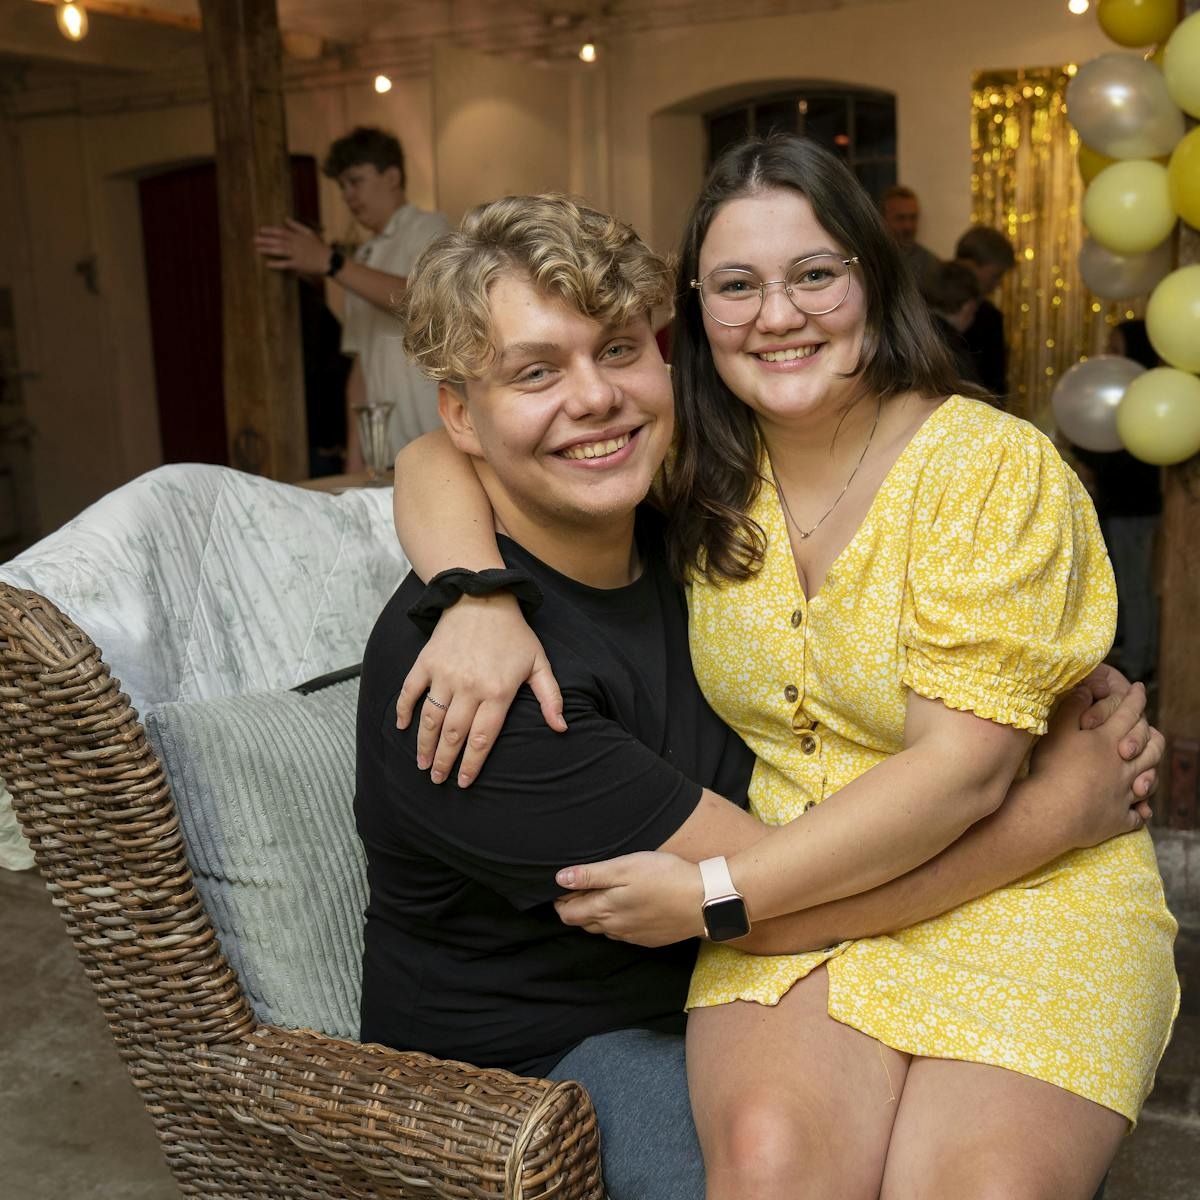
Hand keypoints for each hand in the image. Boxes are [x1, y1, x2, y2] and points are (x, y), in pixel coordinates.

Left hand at [254, 219, 333, 274]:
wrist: (329, 260)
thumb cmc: (319, 247)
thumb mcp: (309, 233)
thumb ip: (296, 226)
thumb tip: (286, 219)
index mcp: (297, 236)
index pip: (281, 231)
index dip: (270, 231)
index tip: (260, 230)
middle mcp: (295, 244)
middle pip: (278, 240)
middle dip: (265, 240)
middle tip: (254, 239)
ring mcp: (297, 254)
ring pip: (279, 250)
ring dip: (268, 250)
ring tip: (257, 249)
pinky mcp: (299, 264)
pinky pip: (285, 264)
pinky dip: (276, 264)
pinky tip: (268, 264)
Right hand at [396, 591, 564, 785]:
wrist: (482, 597)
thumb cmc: (514, 634)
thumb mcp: (539, 663)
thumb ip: (551, 698)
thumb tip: (562, 728)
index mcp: (497, 692)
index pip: (482, 738)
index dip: (472, 764)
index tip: (463, 783)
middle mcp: (469, 687)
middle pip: (454, 734)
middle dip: (445, 762)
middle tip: (438, 780)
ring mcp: (445, 674)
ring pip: (431, 718)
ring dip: (424, 745)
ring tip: (422, 764)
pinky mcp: (427, 662)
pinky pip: (410, 691)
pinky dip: (403, 711)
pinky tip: (402, 728)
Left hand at [554, 852, 702, 946]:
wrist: (704, 902)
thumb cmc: (664, 877)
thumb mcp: (624, 867)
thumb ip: (591, 875)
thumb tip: (560, 879)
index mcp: (605, 909)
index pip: (568, 914)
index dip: (560, 901)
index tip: (562, 888)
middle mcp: (615, 927)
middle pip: (584, 923)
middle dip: (576, 908)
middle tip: (579, 889)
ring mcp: (633, 936)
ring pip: (604, 930)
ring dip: (596, 916)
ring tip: (601, 897)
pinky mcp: (650, 938)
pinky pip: (623, 934)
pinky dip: (617, 923)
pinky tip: (627, 909)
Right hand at [1030, 678, 1161, 849]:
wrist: (1051, 812)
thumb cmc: (1052, 769)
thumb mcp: (1057, 731)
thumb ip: (1073, 708)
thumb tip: (1088, 688)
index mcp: (1109, 741)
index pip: (1128, 713)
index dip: (1135, 698)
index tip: (1139, 688)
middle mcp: (1124, 766)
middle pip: (1150, 747)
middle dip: (1152, 735)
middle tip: (1151, 728)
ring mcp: (1124, 794)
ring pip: (1149, 779)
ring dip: (1151, 771)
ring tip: (1149, 767)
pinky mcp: (1118, 820)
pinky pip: (1137, 815)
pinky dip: (1140, 811)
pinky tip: (1140, 809)